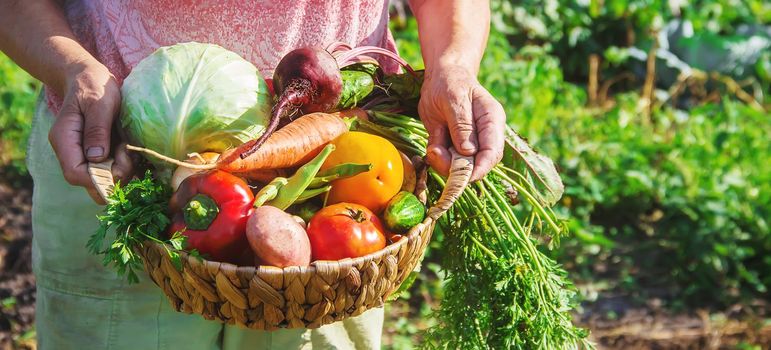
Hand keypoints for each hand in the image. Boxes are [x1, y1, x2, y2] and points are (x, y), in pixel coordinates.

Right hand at [48, 60, 134, 203]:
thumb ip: (98, 129)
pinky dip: (124, 167)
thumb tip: (96, 157)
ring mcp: (83, 155)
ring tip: (130, 149)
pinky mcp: (97, 155)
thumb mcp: (99, 102)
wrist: (90, 78)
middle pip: (88, 182)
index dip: (99, 178)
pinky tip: (132, 152)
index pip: (74, 174)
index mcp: (64, 139)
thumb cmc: (94, 85)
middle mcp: (71, 152)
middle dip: (114, 177)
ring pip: (102, 180)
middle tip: (129, 156)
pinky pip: (110, 171)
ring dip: (122, 172)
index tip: (122, 163)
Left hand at [418, 64, 504, 180]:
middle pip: (478, 164)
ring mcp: (468, 143)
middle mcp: (483, 135)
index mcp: (491, 121)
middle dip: (458, 168)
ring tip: (433, 147)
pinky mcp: (452, 146)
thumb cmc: (451, 83)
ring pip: (460, 167)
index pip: (493, 152)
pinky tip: (432, 146)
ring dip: (444, 163)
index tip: (463, 176)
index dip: (480, 168)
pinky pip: (446, 161)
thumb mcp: (454, 99)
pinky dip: (437, 159)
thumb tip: (469, 151)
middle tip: (437, 153)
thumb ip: (462, 125)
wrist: (440, 77)